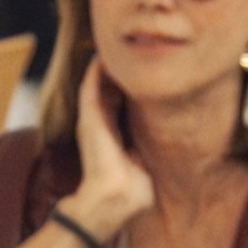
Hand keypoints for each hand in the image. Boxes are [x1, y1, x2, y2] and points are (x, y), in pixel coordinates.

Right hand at [66, 62, 151, 237]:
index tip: (140, 72)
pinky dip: (94, 72)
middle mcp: (101, 126)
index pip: (120, 105)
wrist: (114, 199)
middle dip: (116, 74)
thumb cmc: (131, 188)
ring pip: (97, 86)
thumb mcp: (141, 162)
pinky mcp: (89, 118)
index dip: (127, 89)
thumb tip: (158, 145)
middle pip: (108, 91)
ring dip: (103, 68)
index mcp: (113, 136)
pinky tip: (99, 57)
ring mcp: (92, 121)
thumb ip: (142, 149)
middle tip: (126, 51)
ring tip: (111, 48)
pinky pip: (90, 88)